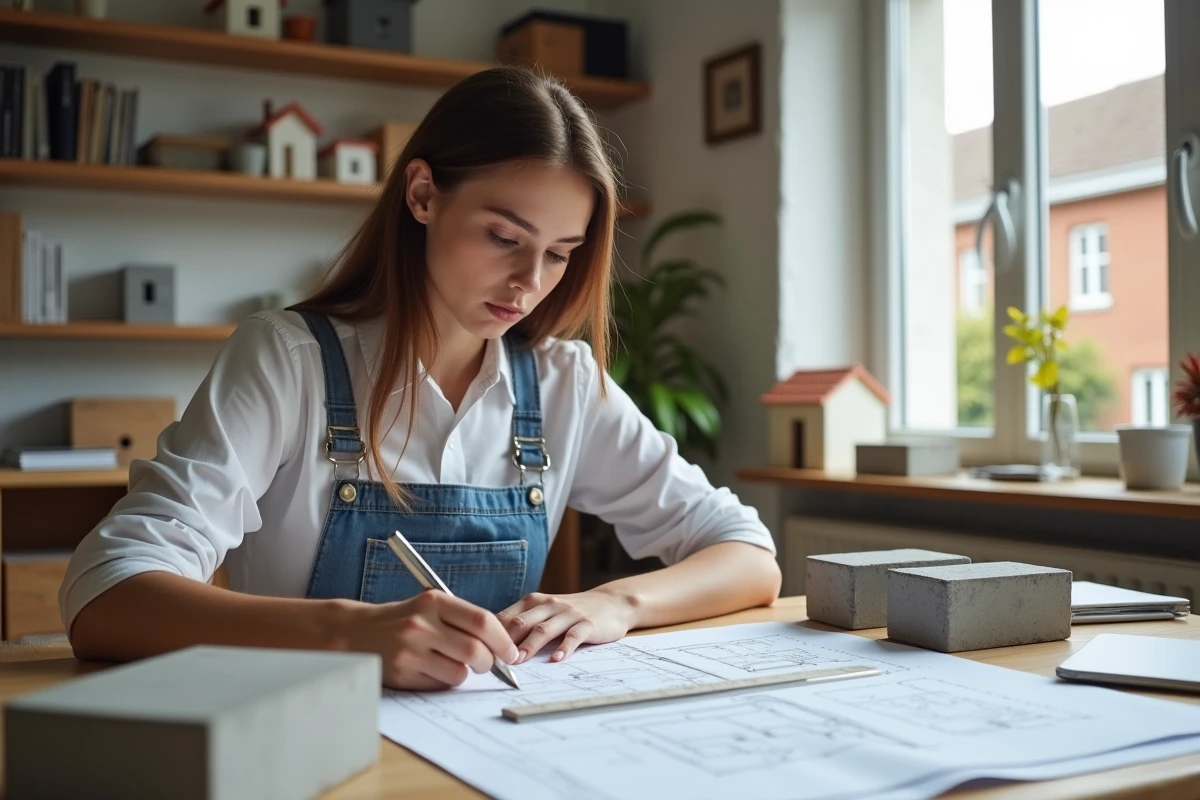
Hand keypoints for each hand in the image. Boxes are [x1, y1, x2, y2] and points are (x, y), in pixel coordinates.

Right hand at [337, 591, 518, 689]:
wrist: (357, 632)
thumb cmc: (404, 619)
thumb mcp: (430, 606)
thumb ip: (463, 620)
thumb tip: (504, 646)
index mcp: (434, 601)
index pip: (481, 621)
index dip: (503, 640)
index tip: (511, 652)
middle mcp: (421, 624)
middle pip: (475, 651)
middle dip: (489, 662)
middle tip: (488, 664)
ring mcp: (410, 650)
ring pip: (460, 673)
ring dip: (466, 673)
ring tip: (454, 664)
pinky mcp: (402, 673)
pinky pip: (440, 685)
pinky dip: (445, 681)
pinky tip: (433, 670)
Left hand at [497, 589, 638, 663]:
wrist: (611, 603)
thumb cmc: (571, 613)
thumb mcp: (545, 612)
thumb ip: (523, 624)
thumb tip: (491, 647)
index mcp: (533, 602)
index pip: (506, 618)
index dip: (492, 636)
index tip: (480, 655)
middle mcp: (549, 604)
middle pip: (521, 623)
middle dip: (506, 642)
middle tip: (493, 662)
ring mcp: (568, 613)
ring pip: (544, 629)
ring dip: (529, 646)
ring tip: (519, 661)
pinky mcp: (588, 623)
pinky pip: (574, 636)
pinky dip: (564, 647)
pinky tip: (557, 659)